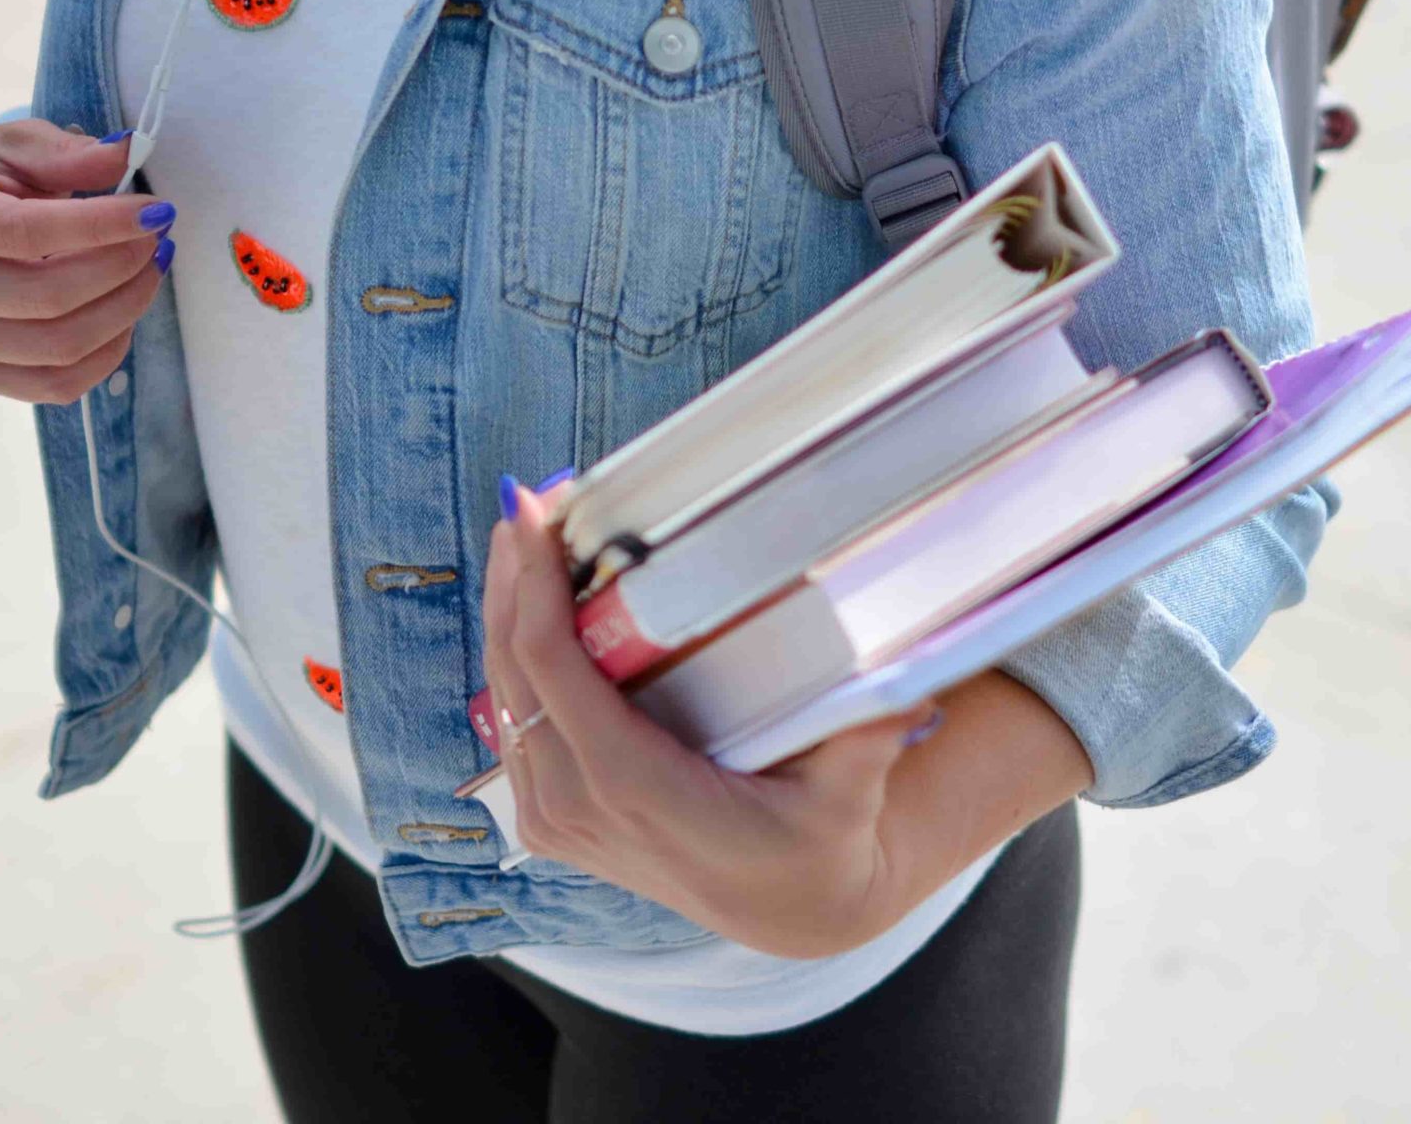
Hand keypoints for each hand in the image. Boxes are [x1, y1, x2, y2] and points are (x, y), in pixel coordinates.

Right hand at [0, 120, 175, 404]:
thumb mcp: (15, 144)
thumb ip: (68, 154)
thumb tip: (125, 156)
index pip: (23, 231)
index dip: (101, 226)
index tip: (157, 211)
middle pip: (45, 298)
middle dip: (122, 267)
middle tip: (158, 239)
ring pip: (57, 347)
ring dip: (124, 309)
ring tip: (149, 270)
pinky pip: (55, 385)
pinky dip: (106, 352)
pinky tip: (123, 313)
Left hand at [482, 482, 941, 959]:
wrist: (790, 910)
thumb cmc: (818, 843)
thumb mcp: (849, 797)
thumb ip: (868, 741)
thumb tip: (907, 689)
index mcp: (634, 790)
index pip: (553, 674)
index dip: (533, 590)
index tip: (534, 516)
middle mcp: (579, 809)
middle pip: (514, 671)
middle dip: (513, 579)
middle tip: (526, 500)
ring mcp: (557, 820)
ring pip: (503, 695)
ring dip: (506, 611)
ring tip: (524, 533)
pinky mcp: (553, 819)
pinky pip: (514, 724)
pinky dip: (515, 657)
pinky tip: (528, 603)